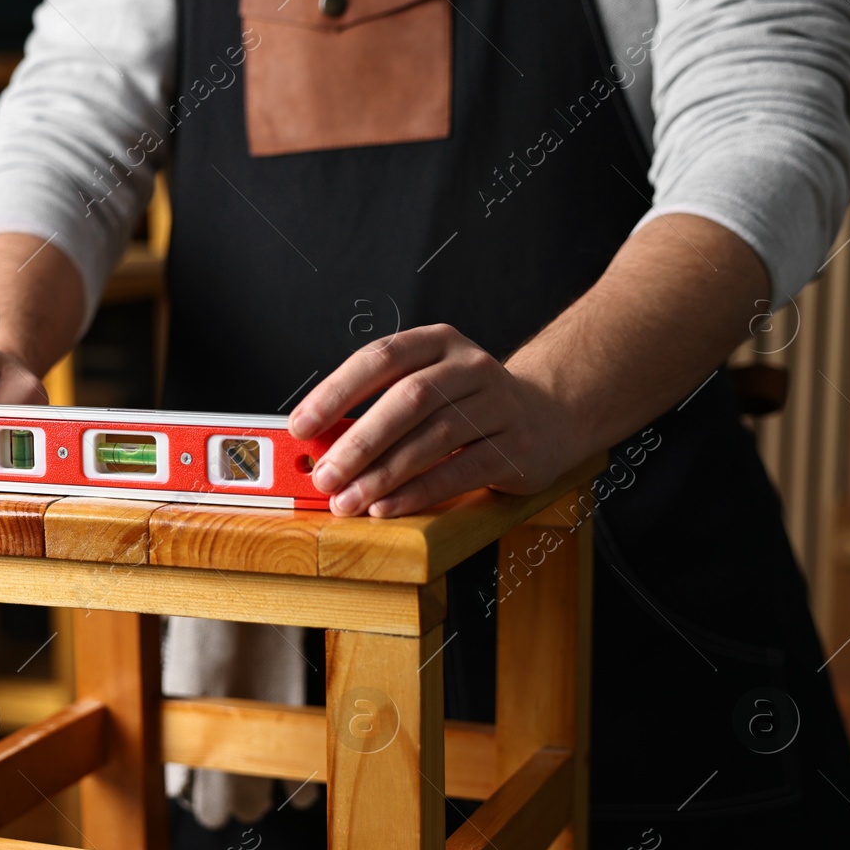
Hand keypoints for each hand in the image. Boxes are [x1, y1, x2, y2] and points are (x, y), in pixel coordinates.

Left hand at [288, 325, 575, 517]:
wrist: (547, 416)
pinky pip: (461, 471)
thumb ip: (377, 408)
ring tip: (349, 500)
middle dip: (359, 441)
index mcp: (437, 342)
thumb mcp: (426, 389)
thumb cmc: (466, 405)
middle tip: (325, 474)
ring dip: (384, 474)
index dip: (336, 391)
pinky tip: (387, 506)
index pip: (380, 357)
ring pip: (434, 437)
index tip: (302, 425)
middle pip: (408, 399)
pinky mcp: (516, 447)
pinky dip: (418, 492)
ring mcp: (498, 404)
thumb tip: (318, 445)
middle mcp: (470, 367)